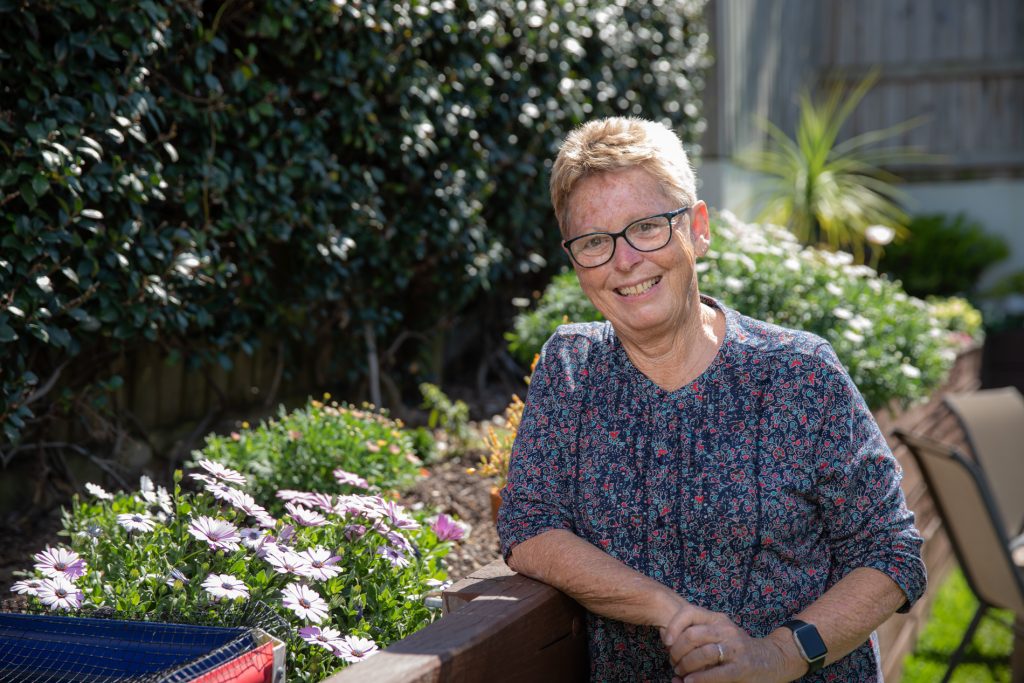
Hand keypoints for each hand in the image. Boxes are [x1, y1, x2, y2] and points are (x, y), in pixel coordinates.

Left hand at [659, 604, 795, 682]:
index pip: (689, 613)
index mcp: (717, 619)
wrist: (771, 659)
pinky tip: (690, 681)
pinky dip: (699, 678)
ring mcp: (735, 648)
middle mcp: (726, 629)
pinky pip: (716, 673)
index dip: (673, 627)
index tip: (666, 642)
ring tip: (682, 673)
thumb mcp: (719, 635)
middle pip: (691, 635)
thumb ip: (697, 639)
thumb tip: (669, 651)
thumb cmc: (737, 649)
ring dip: (686, 666)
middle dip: (676, 652)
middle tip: (674, 663)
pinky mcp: (741, 667)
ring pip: (702, 653)